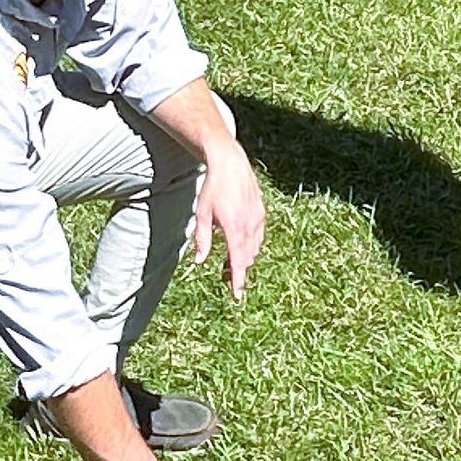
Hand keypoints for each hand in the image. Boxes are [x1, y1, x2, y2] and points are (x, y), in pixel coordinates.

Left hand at [191, 142, 266, 297]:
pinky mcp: (261, 214)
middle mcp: (249, 227)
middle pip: (246, 259)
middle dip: (237, 271)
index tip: (237, 296)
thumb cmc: (214, 189)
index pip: (238, 263)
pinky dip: (250, 245)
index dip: (237, 281)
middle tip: (224, 278)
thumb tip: (199, 261)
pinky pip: (257, 237)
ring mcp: (258, 220)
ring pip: (253, 249)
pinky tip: (240, 244)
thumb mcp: (202, 214)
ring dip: (243, 259)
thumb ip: (202, 239)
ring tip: (229, 263)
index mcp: (234, 229)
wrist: (231, 164)